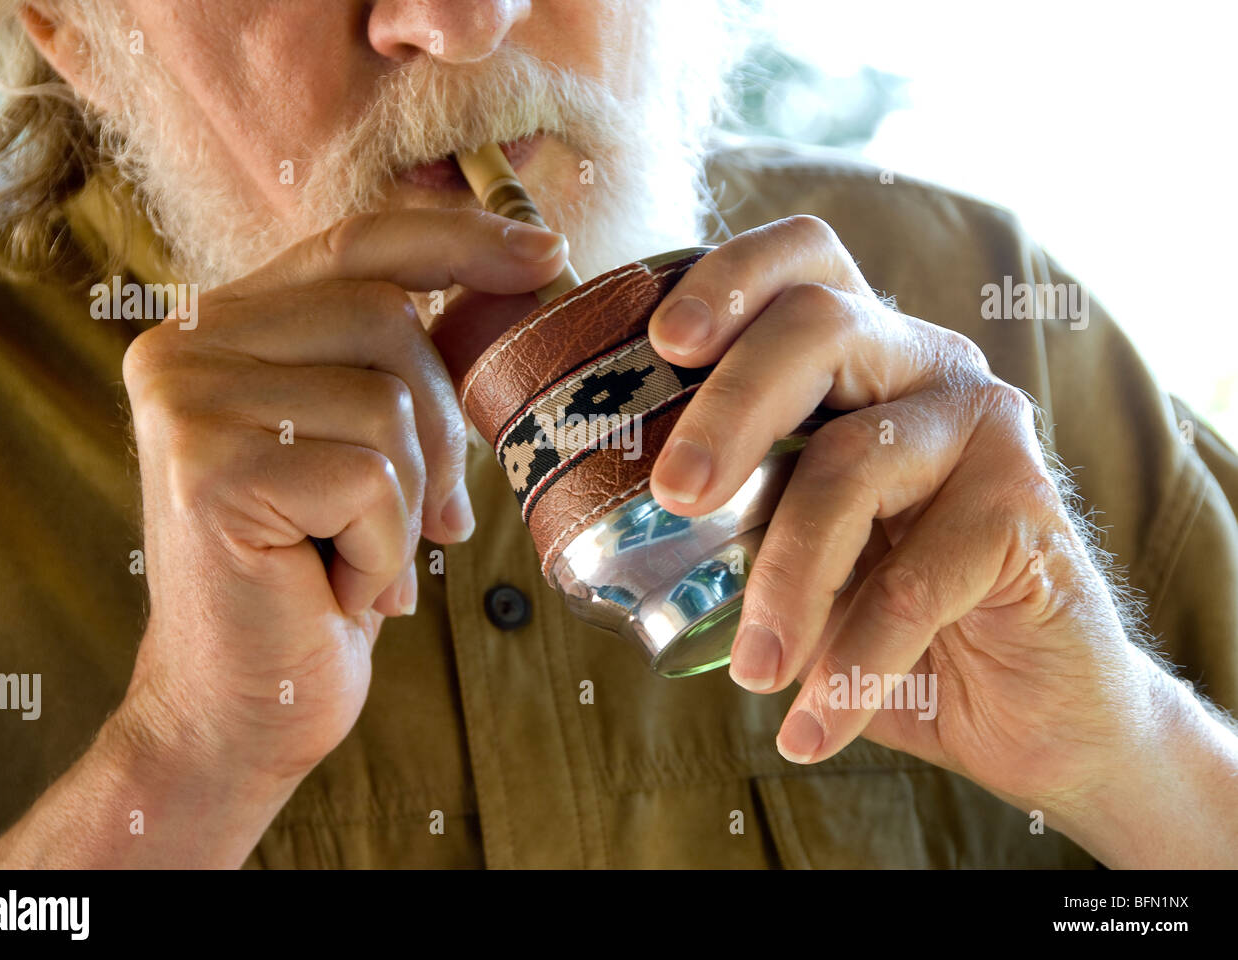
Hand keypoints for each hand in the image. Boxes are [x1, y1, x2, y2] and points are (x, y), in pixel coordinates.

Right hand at [119, 209, 569, 790]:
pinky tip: (340, 590)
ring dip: (410, 504)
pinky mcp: (207, 470)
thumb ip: (406, 365)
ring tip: (365, 560)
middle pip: (386, 320)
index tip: (546, 252)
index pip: (356, 244)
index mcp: (224, 328)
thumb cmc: (318, 579)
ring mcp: (186, 403)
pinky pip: (370, 480)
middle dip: (442, 430)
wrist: (242, 709)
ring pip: (386, 402)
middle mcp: (185, 346)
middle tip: (431, 522)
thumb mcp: (369, 452)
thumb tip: (522, 273)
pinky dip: (385, 550)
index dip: (458, 241)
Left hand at [643, 215, 1207, 840]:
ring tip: (752, 673)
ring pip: (853, 463)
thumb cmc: (879, 617)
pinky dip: (852, 662)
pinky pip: (914, 581)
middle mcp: (925, 365)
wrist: (1025, 708)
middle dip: (729, 409)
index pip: (802, 264)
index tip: (664, 341)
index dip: (731, 277)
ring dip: (786, 580)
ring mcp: (984, 427)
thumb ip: (727, 516)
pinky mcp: (1028, 507)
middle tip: (674, 496)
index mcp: (858, 355)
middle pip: (821, 328)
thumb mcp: (787, 552)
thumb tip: (601, 525)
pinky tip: (813, 724)